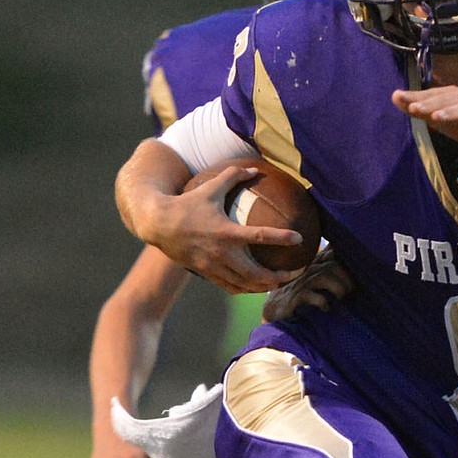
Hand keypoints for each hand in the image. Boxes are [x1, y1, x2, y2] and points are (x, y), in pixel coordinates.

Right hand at [142, 167, 304, 295]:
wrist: (158, 225)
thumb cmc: (186, 203)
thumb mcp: (210, 187)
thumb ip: (233, 175)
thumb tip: (255, 169)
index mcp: (226, 232)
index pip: (260, 236)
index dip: (281, 238)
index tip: (299, 239)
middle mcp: (221, 253)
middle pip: (256, 273)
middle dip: (278, 277)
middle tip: (294, 273)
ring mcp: (213, 266)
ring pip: (244, 285)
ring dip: (264, 286)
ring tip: (278, 282)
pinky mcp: (206, 273)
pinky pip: (231, 287)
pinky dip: (246, 289)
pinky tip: (256, 286)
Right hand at [262, 247, 353, 321]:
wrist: (276, 308)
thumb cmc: (300, 294)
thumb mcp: (316, 280)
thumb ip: (331, 272)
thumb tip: (350, 268)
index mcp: (316, 265)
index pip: (332, 254)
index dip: (346, 258)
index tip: (359, 269)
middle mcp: (309, 271)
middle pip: (332, 265)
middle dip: (346, 279)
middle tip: (350, 292)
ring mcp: (302, 283)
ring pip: (324, 278)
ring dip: (338, 289)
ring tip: (341, 299)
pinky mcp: (296, 297)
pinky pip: (313, 296)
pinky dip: (323, 302)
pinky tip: (326, 308)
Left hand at [392, 88, 457, 156]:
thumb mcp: (442, 119)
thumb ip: (420, 110)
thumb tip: (395, 97)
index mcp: (455, 97)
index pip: (434, 94)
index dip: (418, 96)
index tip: (399, 98)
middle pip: (449, 99)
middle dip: (432, 103)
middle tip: (414, 109)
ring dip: (452, 112)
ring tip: (436, 118)